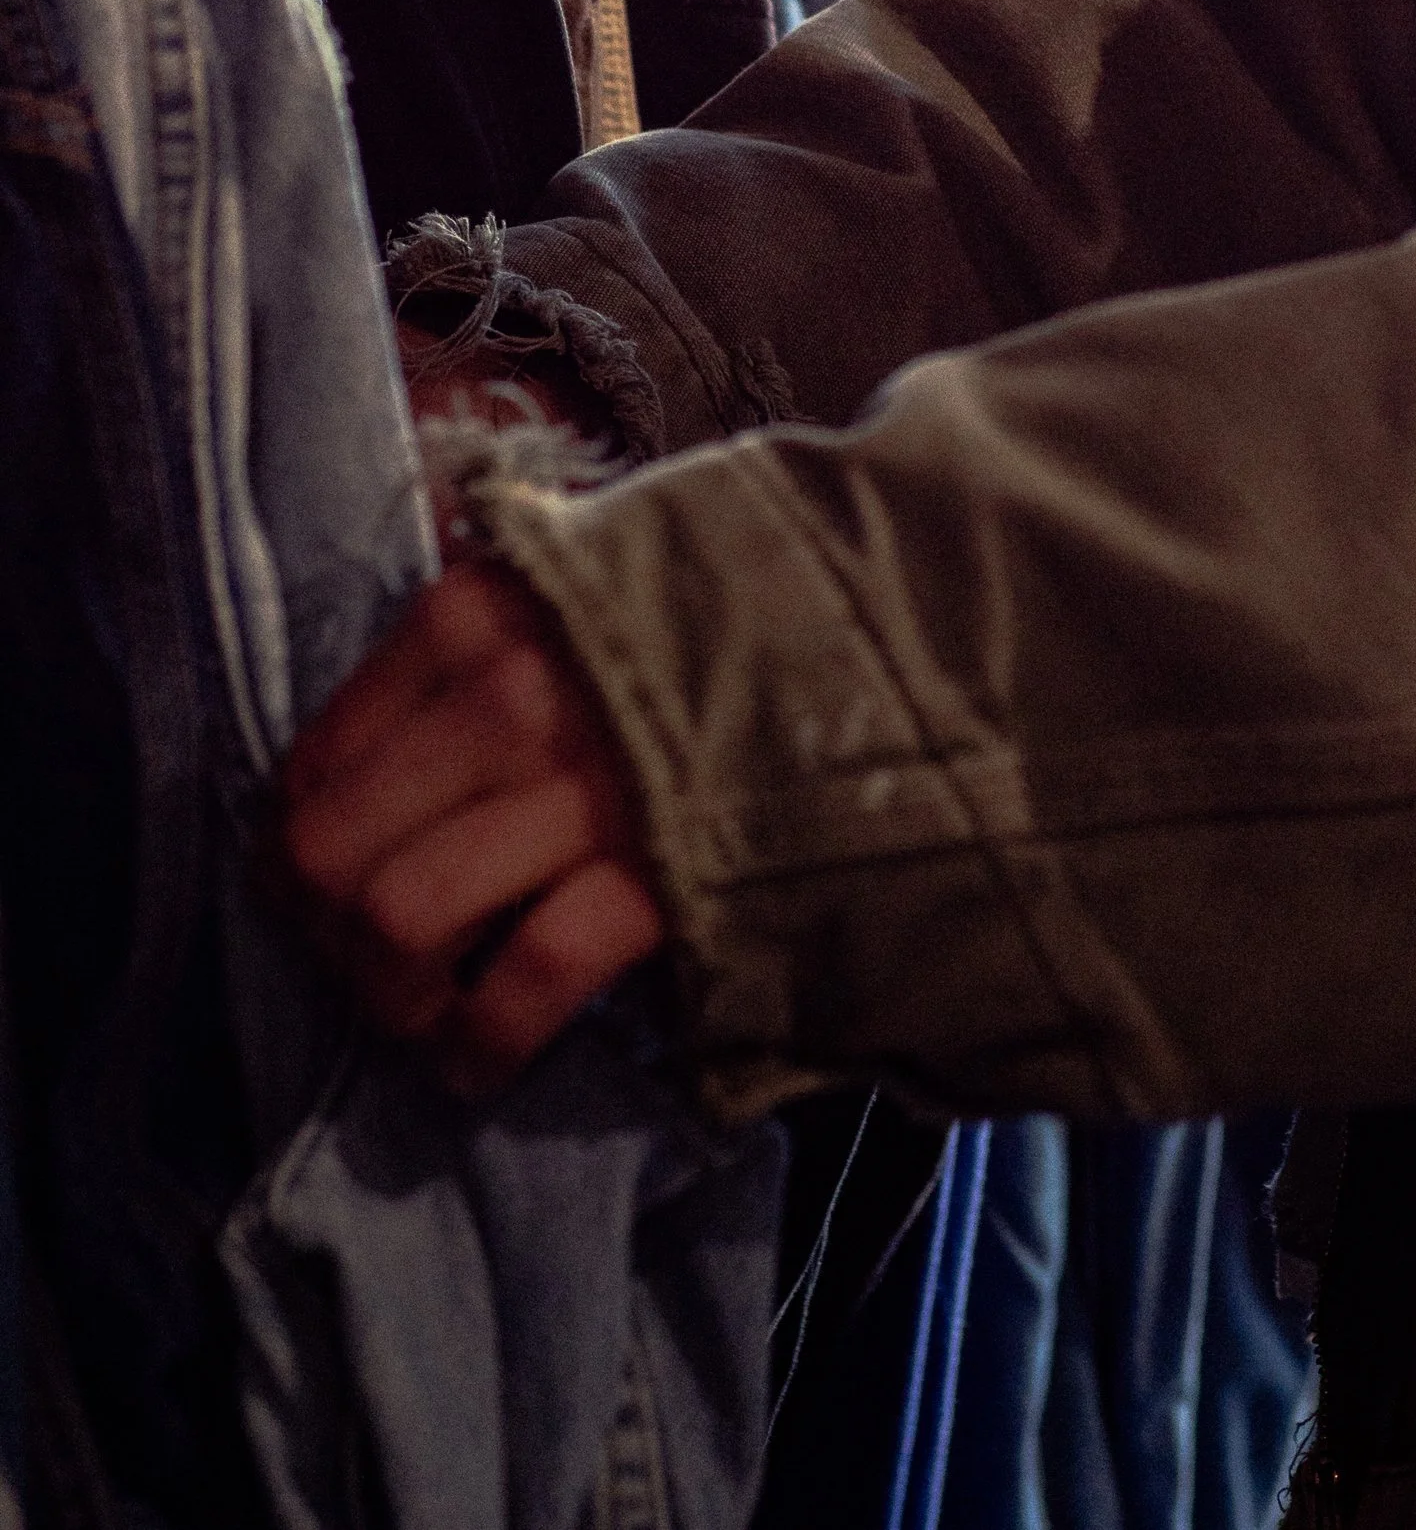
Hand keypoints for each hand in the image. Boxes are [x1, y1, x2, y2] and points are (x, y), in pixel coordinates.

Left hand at [281, 559, 667, 1094]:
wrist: (888, 637)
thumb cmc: (714, 621)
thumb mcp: (579, 585)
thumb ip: (478, 636)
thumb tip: (365, 736)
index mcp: (478, 615)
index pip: (313, 763)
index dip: (299, 853)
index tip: (329, 897)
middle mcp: (513, 691)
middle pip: (331, 853)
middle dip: (331, 941)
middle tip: (374, 971)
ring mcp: (586, 783)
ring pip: (403, 919)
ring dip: (398, 999)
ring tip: (431, 1017)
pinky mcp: (658, 868)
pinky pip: (528, 977)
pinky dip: (485, 1040)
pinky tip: (485, 1059)